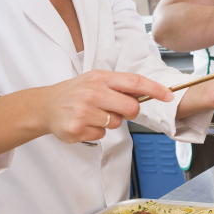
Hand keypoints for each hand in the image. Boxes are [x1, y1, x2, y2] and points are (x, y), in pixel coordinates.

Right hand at [41, 70, 173, 143]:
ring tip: (93, 114)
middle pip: (131, 108)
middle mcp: (92, 93)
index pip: (134, 82)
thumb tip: (146, 94)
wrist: (44, 106)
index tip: (169, 96)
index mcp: (100, 78)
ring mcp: (83, 112)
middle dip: (130, 112)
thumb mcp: (95, 80)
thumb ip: (119, 86)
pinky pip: (102, 134)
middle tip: (116, 109)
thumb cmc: (75, 92)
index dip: (154, 89)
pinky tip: (84, 123)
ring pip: (116, 123)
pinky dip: (97, 131)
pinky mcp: (77, 129)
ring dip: (109, 121)